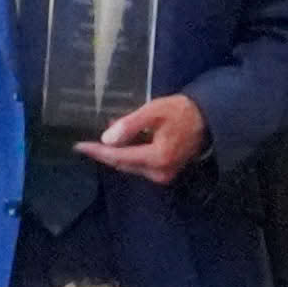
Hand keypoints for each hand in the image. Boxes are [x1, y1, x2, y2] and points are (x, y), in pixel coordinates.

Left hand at [80, 93, 209, 182]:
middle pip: (123, 165)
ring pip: (131, 166)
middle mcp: (159, 172)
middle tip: (89, 141)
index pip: (118, 157)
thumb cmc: (181, 112)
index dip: (97, 151)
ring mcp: (164, 175)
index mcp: (156, 158)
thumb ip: (130, 125)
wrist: (208, 119)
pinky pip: (140, 166)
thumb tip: (107, 139)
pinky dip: (129, 155)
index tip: (79, 146)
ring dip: (117, 154)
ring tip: (106, 139)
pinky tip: (124, 144)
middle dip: (106, 153)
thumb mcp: (154, 111)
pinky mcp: (167, 172)